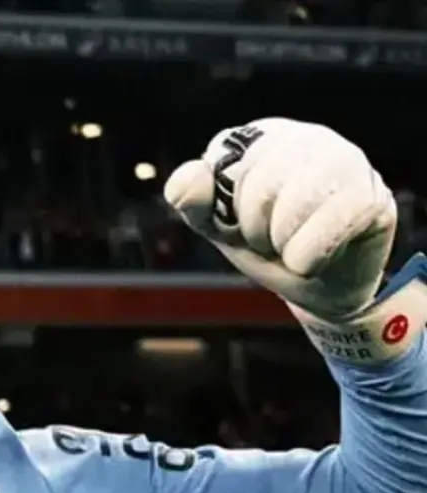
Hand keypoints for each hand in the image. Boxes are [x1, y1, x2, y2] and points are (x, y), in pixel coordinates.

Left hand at [164, 118, 395, 320]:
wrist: (318, 286)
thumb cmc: (268, 246)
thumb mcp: (220, 227)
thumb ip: (194, 202)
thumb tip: (190, 177)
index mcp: (261, 138)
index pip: (219, 170)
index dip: (226, 212)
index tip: (243, 221)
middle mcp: (306, 137)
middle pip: (259, 189)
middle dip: (257, 231)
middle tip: (274, 237)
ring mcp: (345, 160)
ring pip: (292, 210)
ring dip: (283, 246)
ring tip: (296, 242)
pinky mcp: (372, 194)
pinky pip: (323, 234)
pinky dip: (309, 259)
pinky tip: (323, 251)